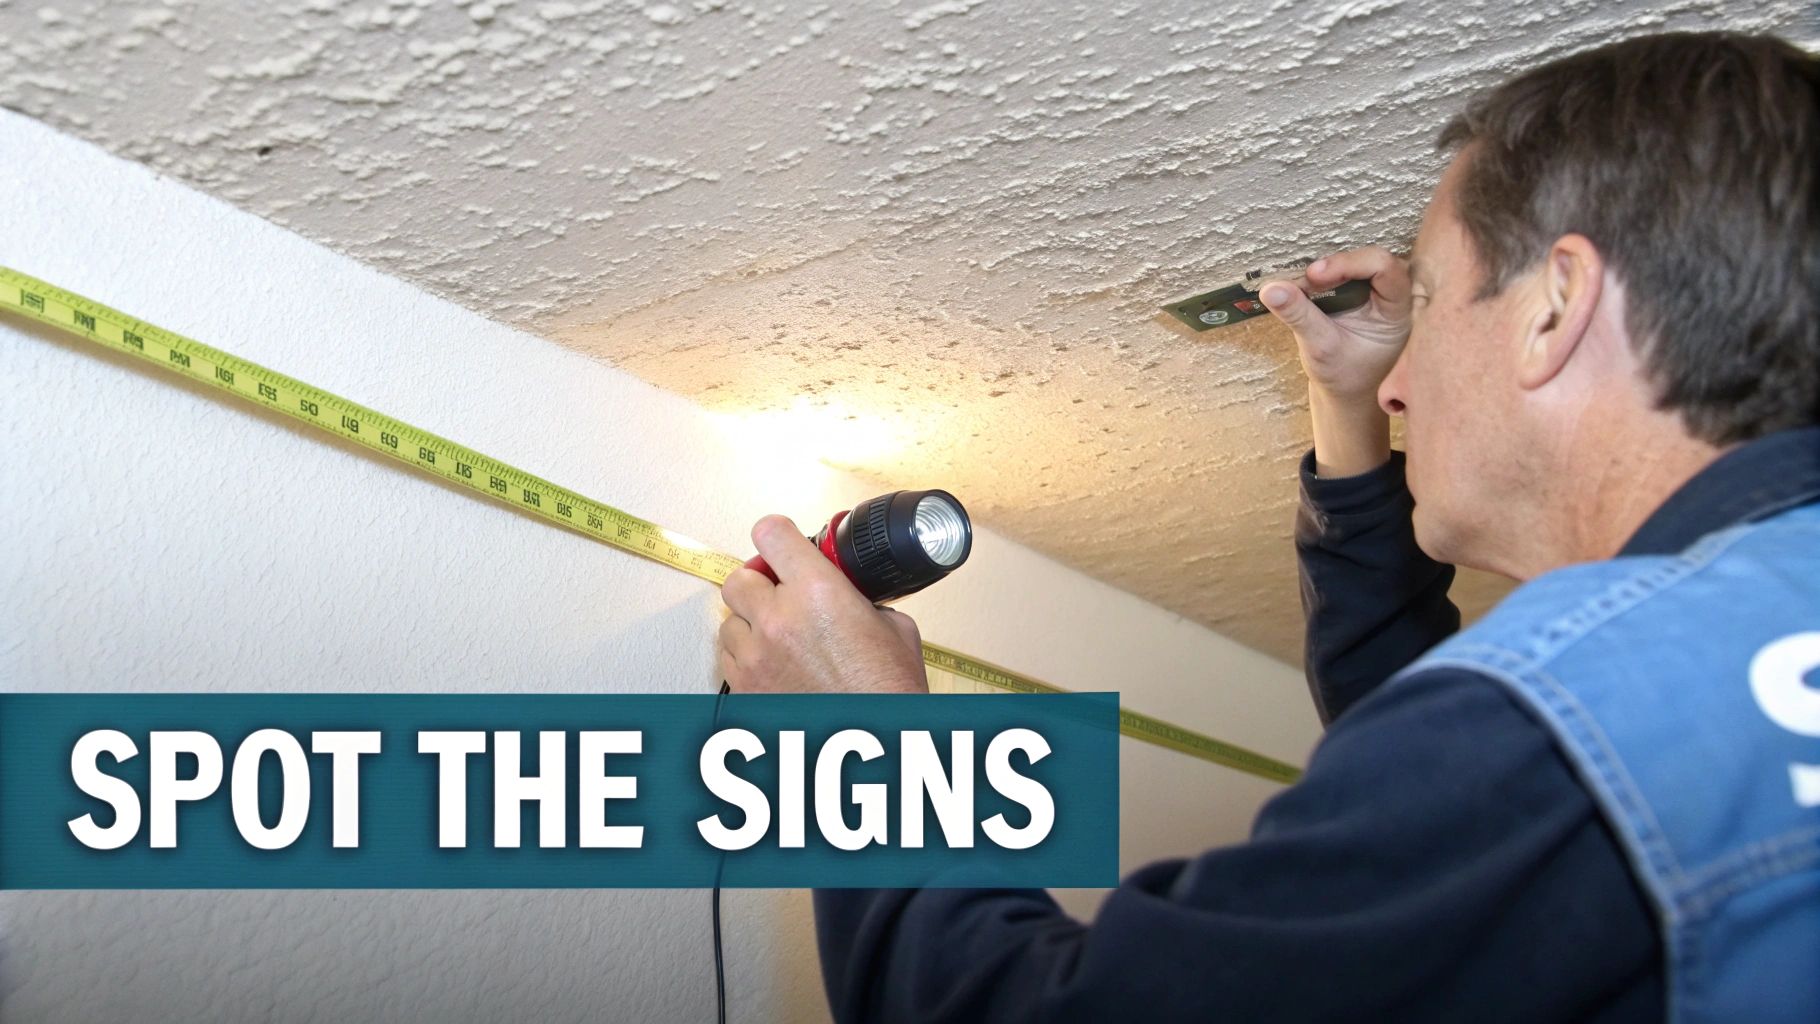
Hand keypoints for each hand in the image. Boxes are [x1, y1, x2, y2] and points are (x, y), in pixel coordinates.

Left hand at [718, 515, 928, 693]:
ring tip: (779, 635)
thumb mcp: (893, 627)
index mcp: (819, 592)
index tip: (780, 538)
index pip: (771, 534)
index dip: (776, 532)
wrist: (877, 740)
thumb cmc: (888, 694)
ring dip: (750, 623)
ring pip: (728, 622)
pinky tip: (772, 662)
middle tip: (778, 590)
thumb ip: (861, 599)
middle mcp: (780, 620)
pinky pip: (728, 660)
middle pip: (738, 578)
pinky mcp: (747, 689)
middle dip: (759, 582)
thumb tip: (851, 592)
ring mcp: (758, 657)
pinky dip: (746, 657)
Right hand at [1260, 247, 1409, 475]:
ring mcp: (1381, 292)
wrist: (1350, 393)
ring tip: (1302, 287)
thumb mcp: (1320, 348)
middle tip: (1304, 281)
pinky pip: (1347, 271)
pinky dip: (1325, 276)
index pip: (1384, 267)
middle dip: (1335, 266)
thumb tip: (1270, 289)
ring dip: (1328, 270)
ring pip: (1357, 262)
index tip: (1313, 276)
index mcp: (1399, 310)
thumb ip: (1299, 316)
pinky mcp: (1364, 291)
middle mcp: (1396, 295)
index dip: (1349, 264)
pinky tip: (1306, 288)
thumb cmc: (1345, 376)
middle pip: (1370, 258)